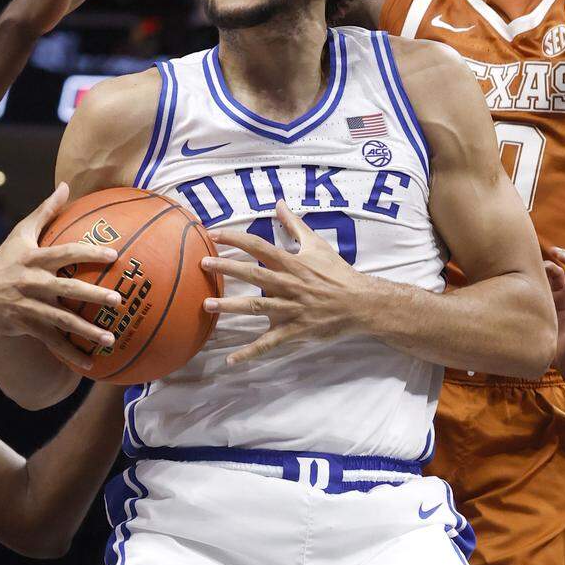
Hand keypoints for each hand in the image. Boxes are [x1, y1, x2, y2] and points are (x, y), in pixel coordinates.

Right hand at [0, 182, 122, 369]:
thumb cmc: (7, 259)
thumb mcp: (21, 234)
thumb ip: (45, 211)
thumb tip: (65, 184)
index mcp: (35, 259)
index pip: (65, 252)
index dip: (89, 252)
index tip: (114, 254)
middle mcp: (33, 283)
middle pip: (66, 288)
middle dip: (92, 294)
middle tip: (118, 300)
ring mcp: (30, 306)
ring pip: (61, 320)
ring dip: (86, 331)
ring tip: (111, 339)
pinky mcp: (27, 326)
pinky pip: (52, 342)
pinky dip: (72, 354)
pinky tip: (93, 364)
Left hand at [200, 201, 372, 365]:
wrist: (360, 303)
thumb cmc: (337, 272)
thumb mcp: (317, 244)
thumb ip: (295, 225)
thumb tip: (279, 204)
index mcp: (292, 263)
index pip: (259, 247)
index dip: (236, 239)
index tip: (213, 234)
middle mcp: (288, 284)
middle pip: (253, 275)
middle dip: (227, 269)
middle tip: (203, 264)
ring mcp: (291, 308)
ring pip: (257, 307)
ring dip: (231, 307)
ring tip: (206, 304)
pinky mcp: (294, 330)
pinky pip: (269, 343)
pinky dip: (251, 352)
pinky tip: (231, 360)